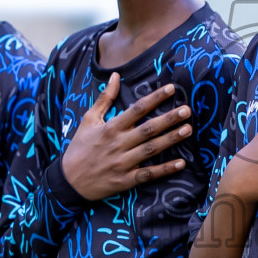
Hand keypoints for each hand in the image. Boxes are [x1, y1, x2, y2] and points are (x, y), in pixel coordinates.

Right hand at [60, 74, 191, 201]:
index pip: (136, 110)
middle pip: (148, 129)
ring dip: (170, 140)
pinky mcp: (126, 180)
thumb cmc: (80, 147)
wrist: (69, 180)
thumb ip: (104, 99)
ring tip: (188, 129)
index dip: (154, 98)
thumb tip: (115, 76)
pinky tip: (181, 163)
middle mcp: (118, 144)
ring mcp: (123, 163)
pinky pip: (148, 174)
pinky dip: (165, 169)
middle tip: (187, 110)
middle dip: (168, 119)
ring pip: (151, 149)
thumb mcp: (88, 120)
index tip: (170, 89)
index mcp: (110, 128)